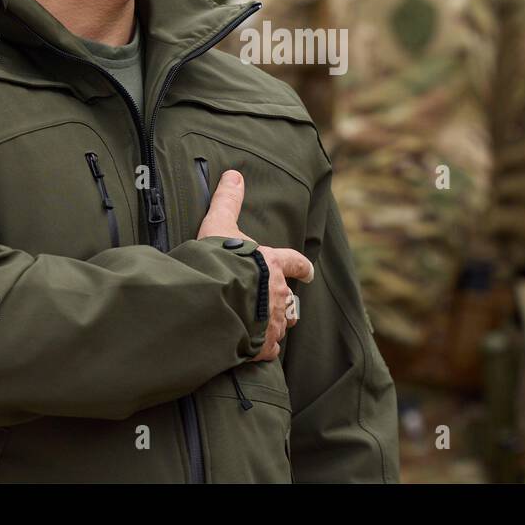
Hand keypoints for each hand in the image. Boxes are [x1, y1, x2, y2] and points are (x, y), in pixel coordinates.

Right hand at [197, 169, 313, 360]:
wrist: (215, 297)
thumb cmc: (219, 260)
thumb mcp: (220, 224)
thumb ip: (228, 200)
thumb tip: (234, 173)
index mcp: (273, 264)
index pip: (295, 263)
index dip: (302, 267)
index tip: (309, 272)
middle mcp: (279, 294)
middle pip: (290, 301)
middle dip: (285, 305)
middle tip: (276, 308)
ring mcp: (272, 321)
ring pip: (280, 326)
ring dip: (272, 327)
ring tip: (259, 330)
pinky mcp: (262, 344)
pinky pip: (267, 350)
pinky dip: (260, 350)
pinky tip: (249, 351)